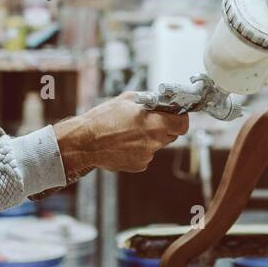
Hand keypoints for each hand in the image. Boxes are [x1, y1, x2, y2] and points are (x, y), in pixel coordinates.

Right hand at [53, 93, 188, 177]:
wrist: (84, 142)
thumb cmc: (103, 118)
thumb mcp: (128, 100)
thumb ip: (149, 101)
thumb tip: (161, 101)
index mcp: (155, 124)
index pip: (183, 124)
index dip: (180, 118)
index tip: (175, 115)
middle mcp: (154, 143)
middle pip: (171, 135)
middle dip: (164, 127)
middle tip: (149, 121)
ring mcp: (147, 156)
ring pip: (156, 145)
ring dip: (149, 138)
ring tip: (128, 132)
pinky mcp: (139, 166)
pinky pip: (146, 155)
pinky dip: (139, 149)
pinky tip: (123, 143)